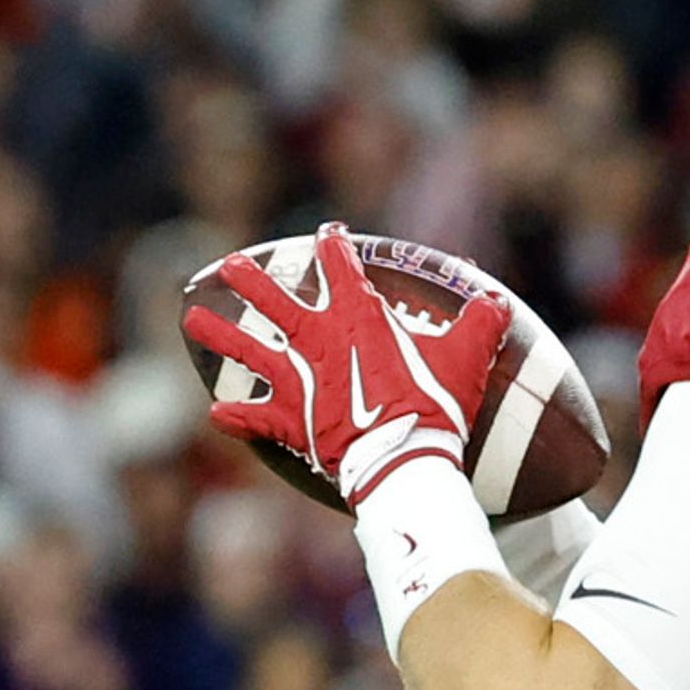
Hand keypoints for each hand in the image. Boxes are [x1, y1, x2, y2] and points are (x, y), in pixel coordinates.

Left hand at [183, 227, 506, 506]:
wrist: (405, 458)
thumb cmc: (436, 403)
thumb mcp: (467, 357)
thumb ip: (480, 323)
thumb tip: (495, 301)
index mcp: (357, 316)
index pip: (339, 265)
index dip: (332, 244)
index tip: (327, 232)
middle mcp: (318, 340)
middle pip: (276, 302)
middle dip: (253, 280)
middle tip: (231, 265)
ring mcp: (299, 381)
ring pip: (251, 350)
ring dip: (222, 335)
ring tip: (193, 318)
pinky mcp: (292, 422)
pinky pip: (256, 418)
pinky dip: (237, 417)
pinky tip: (215, 413)